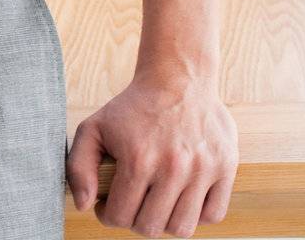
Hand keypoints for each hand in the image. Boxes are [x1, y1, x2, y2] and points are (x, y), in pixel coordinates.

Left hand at [67, 74, 236, 236]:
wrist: (177, 78)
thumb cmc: (133, 107)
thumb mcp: (94, 127)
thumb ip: (79, 166)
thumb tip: (82, 205)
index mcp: (138, 158)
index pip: (120, 216)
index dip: (108, 215)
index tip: (108, 206)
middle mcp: (172, 167)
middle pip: (151, 227)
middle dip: (135, 221)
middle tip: (132, 204)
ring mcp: (202, 169)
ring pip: (182, 228)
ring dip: (165, 221)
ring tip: (156, 203)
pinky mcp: (225, 168)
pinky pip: (212, 215)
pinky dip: (196, 215)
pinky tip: (181, 197)